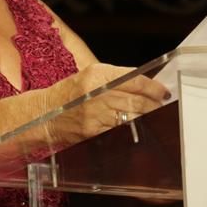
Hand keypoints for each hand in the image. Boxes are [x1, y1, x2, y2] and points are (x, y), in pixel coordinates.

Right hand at [55, 63, 170, 139]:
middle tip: (163, 107)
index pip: (134, 80)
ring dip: (146, 118)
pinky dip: (130, 130)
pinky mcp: (92, 131)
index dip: (153, 87)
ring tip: (154, 117)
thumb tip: (144, 86)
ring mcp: (94, 113)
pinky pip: (119, 130)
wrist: (43, 114)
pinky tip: (137, 129)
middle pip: (136, 99)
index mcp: (97, 75)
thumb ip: (115, 78)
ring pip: (130, 116)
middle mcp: (96, 93)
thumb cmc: (68, 95)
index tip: (163, 92)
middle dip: (153, 105)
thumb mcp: (90, 77)